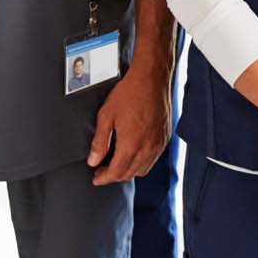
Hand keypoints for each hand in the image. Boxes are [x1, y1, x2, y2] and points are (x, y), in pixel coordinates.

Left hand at [88, 60, 170, 184]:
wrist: (151, 78)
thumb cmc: (129, 93)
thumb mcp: (106, 115)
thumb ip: (99, 141)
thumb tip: (93, 160)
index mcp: (131, 144)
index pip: (116, 172)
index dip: (104, 178)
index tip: (96, 178)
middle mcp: (147, 148)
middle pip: (129, 174)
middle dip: (114, 176)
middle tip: (102, 170)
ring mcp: (158, 144)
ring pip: (142, 169)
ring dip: (128, 171)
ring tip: (116, 163)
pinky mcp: (164, 138)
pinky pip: (152, 159)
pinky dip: (141, 162)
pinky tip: (132, 153)